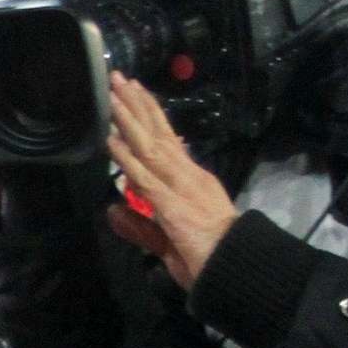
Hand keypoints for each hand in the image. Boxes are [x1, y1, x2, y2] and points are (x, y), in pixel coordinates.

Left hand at [103, 71, 237, 286]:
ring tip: (114, 94)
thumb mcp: (167, 241)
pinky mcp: (171, 203)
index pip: (169, 142)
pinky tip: (112, 137)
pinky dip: (127, 156)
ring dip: (129, 119)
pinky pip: (144, 175)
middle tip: (121, 79)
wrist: (235, 269)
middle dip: (138, 106)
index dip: (151, 118)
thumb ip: (140, 226)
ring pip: (149, 146)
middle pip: (158, 134)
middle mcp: (188, 176)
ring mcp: (179, 187)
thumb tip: (112, 209)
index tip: (137, 96)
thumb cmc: (210, 258)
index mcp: (192, 181)